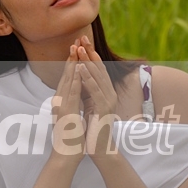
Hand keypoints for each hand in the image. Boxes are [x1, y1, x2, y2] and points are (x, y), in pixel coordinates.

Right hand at [50, 45, 85, 162]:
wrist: (66, 156)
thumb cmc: (71, 140)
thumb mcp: (72, 118)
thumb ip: (72, 107)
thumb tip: (75, 99)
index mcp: (61, 103)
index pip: (67, 80)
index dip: (71, 64)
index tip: (76, 51)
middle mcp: (59, 102)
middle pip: (65, 77)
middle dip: (71, 59)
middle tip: (74, 42)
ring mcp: (61, 107)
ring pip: (67, 82)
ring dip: (72, 65)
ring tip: (75, 50)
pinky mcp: (66, 113)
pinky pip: (71, 94)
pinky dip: (75, 81)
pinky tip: (78, 71)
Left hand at [74, 36, 117, 157]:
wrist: (98, 149)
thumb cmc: (91, 129)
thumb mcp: (87, 105)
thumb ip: (86, 92)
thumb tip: (78, 77)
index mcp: (104, 92)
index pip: (96, 69)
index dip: (89, 54)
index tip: (80, 41)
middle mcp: (109, 93)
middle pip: (98, 69)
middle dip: (89, 53)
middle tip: (81, 38)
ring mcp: (108, 101)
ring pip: (97, 77)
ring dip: (87, 62)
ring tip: (80, 49)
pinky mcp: (104, 109)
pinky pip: (95, 91)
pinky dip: (88, 79)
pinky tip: (82, 69)